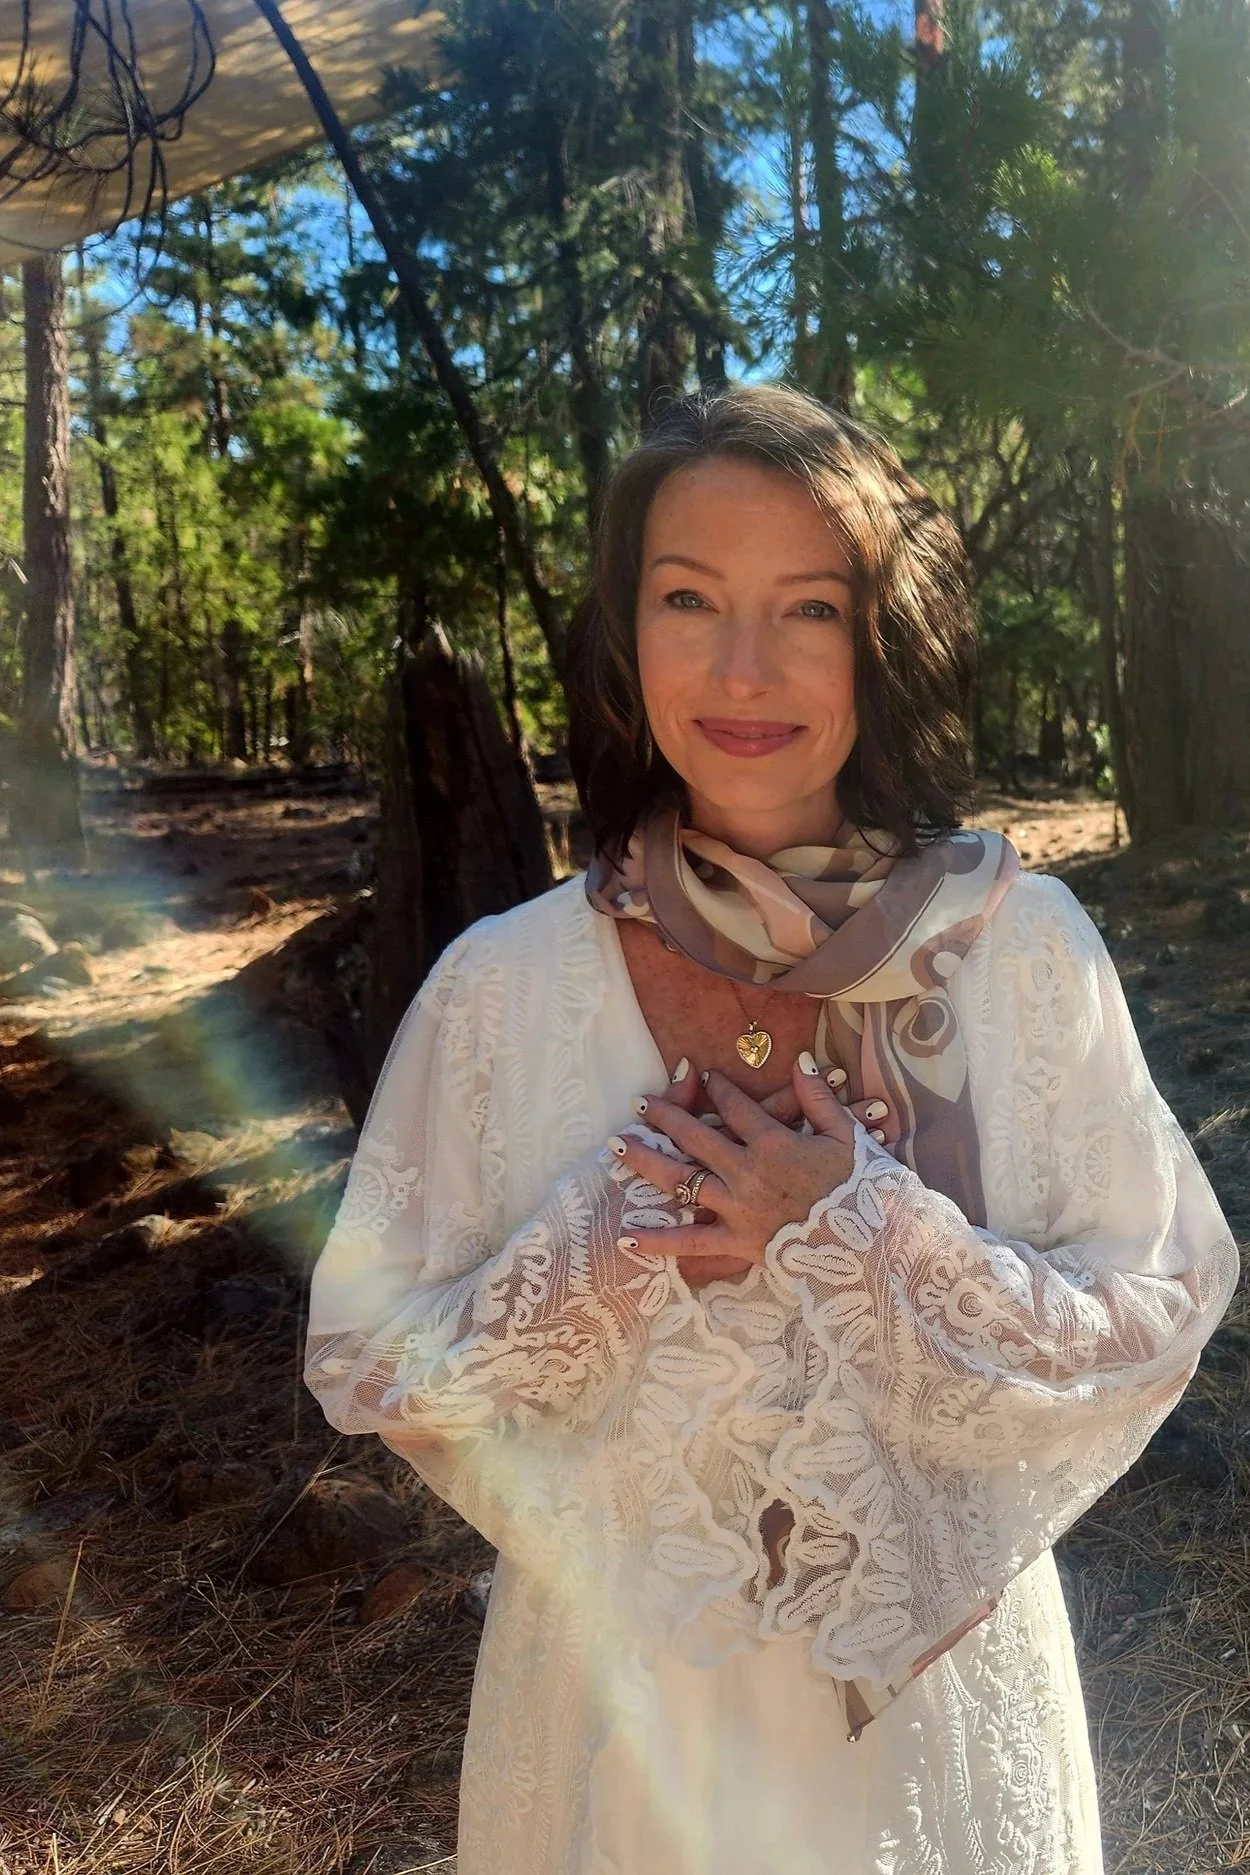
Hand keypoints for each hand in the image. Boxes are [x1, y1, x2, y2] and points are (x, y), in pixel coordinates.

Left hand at [608, 1054, 889, 1284]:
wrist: (869, 1245)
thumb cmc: (861, 1189)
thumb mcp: (846, 1136)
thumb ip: (818, 1096)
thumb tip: (801, 1058)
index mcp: (774, 1143)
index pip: (737, 1107)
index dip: (719, 1088)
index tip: (703, 1075)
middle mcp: (746, 1172)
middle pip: (695, 1137)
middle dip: (665, 1116)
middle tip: (640, 1102)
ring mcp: (736, 1208)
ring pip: (680, 1180)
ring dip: (646, 1160)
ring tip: (616, 1145)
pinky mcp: (735, 1242)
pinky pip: (690, 1241)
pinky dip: (657, 1241)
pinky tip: (625, 1237)